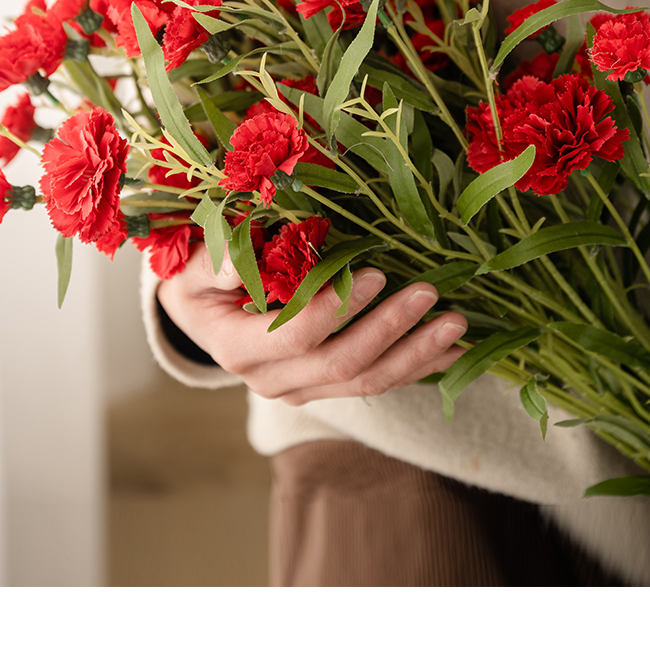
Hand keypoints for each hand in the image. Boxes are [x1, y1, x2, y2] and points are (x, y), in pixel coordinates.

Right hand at [156, 243, 467, 405]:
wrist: (200, 317)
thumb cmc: (199, 280)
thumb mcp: (193, 265)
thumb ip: (213, 261)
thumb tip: (234, 264)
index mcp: (238, 347)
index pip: (294, 337)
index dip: (335, 310)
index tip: (373, 274)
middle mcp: (271, 380)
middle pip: (341, 364)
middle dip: (388, 329)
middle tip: (428, 293)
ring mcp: (301, 389)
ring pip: (367, 381)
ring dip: (415, 354)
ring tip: (456, 324)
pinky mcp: (324, 386)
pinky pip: (377, 382)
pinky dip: (417, 366)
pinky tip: (453, 350)